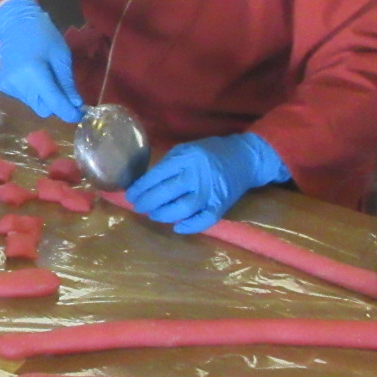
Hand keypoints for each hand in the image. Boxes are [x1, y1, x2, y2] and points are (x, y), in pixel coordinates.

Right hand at [0, 0, 82, 122]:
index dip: (68, 112)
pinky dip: (33, 92)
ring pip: (34, 105)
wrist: (15, 24)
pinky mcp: (3, 85)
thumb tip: (76, 105)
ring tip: (45, 76)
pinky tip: (31, 75)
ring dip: (44, 97)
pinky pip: (24, 98)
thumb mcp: (61, 56)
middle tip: (64, 90)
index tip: (80, 116)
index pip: (53, 102)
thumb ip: (67, 83)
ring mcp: (8, 85)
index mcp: (34, 73)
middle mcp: (18, 83)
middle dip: (55, 104)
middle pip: (43, 109)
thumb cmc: (43, 36)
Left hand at [126, 132, 288, 233]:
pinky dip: (190, 226)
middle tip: (139, 207)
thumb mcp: (186, 149)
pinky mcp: (221, 205)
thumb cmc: (210, 153)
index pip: (157, 175)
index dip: (141, 188)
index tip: (131, 195)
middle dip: (148, 202)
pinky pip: (204, 220)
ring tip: (154, 215)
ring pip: (183, 208)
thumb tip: (144, 184)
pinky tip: (177, 227)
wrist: (246, 157)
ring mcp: (210, 191)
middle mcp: (197, 174)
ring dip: (164, 214)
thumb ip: (168, 165)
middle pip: (166, 193)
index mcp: (186, 157)